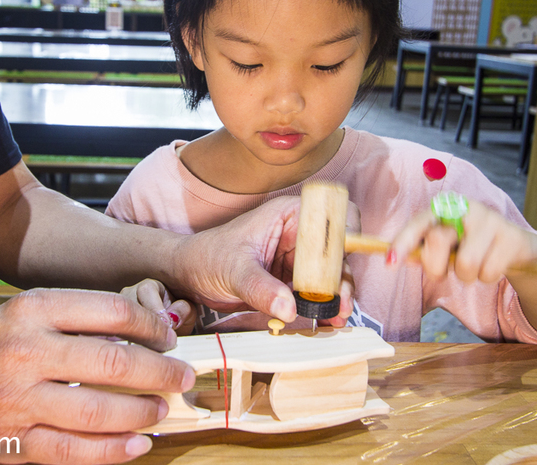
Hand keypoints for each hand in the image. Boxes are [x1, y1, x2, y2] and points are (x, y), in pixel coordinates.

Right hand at [0, 289, 194, 464]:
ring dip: (141, 413)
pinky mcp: (12, 442)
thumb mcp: (27, 312)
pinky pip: (73, 453)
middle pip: (113, 363)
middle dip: (160, 372)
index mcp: (32, 310)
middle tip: (182, 376)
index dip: (150, 326)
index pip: (110, 312)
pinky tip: (137, 444)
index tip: (167, 338)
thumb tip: (146, 334)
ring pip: (97, 413)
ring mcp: (17, 401)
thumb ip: (79, 318)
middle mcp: (24, 352)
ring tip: (161, 408)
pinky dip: (112, 452)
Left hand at [168, 196, 359, 325]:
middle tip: (340, 301)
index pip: (332, 214)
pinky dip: (324, 307)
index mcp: (289, 215)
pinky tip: (326, 321)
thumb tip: (288, 307)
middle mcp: (300, 234)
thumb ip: (261, 288)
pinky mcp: (295, 281)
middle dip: (343, 276)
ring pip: (332, 275)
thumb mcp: (234, 270)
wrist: (190, 275)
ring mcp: (299, 259)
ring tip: (336, 316)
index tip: (342, 261)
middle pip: (339, 250)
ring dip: (337, 296)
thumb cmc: (208, 256)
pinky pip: (318, 293)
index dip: (346, 233)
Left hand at [389, 197, 536, 283]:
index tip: (390, 264)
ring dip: (467, 276)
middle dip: (437, 268)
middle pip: (438, 242)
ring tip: (475, 267)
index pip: (418, 224)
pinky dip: (488, 277)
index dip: (403, 242)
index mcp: (444, 208)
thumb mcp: (447, 245)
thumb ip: (423, 250)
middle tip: (446, 271)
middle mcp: (466, 208)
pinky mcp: (512, 237)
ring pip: (466, 264)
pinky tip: (494, 265)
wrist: (518, 247)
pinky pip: (489, 272)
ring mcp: (491, 220)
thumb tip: (393, 258)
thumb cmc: (472, 246)